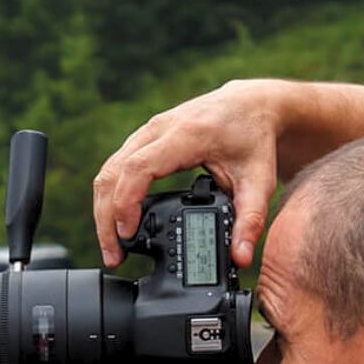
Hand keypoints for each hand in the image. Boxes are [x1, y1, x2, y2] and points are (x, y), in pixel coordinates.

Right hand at [92, 79, 284, 269]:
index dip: (126, 202)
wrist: (250, 105)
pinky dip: (111, 196)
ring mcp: (147, 132)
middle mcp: (159, 129)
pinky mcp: (143, 139)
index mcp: (186, 136)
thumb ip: (251, 220)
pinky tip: (118, 223)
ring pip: (108, 170)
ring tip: (113, 247)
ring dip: (104, 209)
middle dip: (107, 217)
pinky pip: (115, 167)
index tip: (128, 234)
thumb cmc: (253, 138)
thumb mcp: (259, 182)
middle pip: (113, 172)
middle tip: (114, 254)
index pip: (139, 168)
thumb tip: (242, 257)